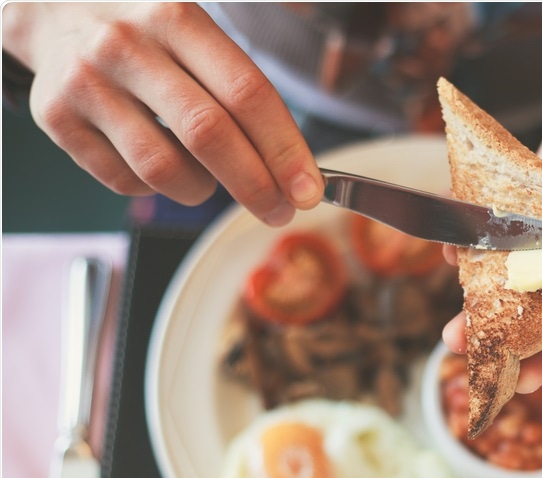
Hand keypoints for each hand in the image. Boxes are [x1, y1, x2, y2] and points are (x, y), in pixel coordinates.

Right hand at [2, 2, 322, 225]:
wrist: (50, 5)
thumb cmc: (146, 30)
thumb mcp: (194, 30)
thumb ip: (241, 89)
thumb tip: (294, 170)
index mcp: (177, 18)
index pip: (247, 93)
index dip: (284, 149)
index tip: (308, 189)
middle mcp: (127, 45)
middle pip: (209, 135)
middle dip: (255, 186)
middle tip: (279, 211)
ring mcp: (87, 82)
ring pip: (163, 169)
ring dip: (201, 190)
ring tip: (208, 181)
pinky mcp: (56, 116)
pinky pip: (124, 181)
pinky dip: (154, 188)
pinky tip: (161, 165)